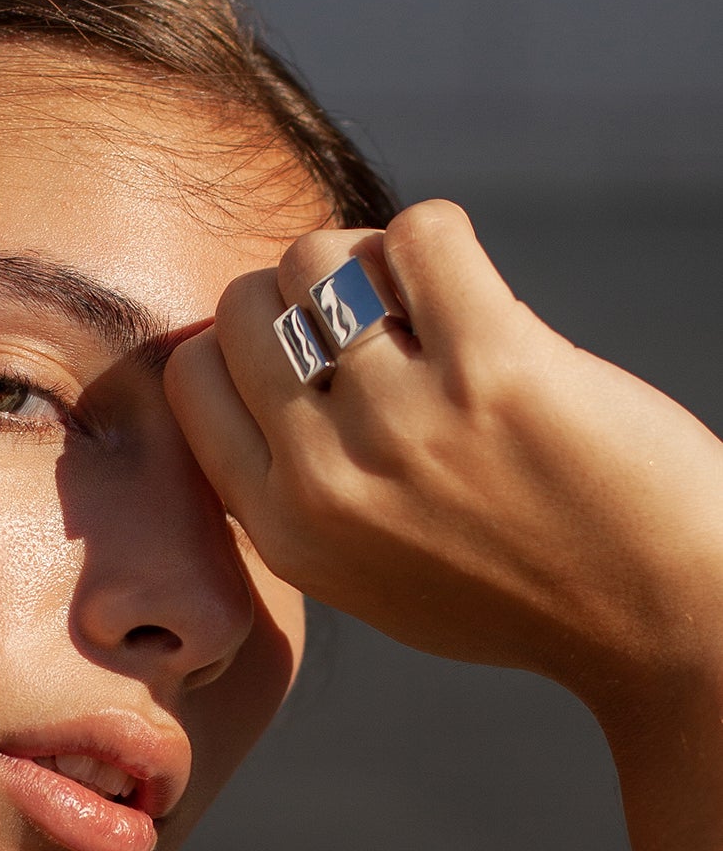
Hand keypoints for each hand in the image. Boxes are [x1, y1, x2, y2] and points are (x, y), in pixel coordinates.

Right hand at [164, 200, 722, 850]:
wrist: (658, 616)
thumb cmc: (520, 589)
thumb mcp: (366, 573)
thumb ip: (298, 489)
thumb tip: (249, 355)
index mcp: (286, 532)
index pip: (193, 379)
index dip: (244, 343)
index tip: (306, 350)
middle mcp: (327, 480)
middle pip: (244, 306)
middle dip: (302, 296)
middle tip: (377, 324)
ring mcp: (404, 422)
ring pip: (320, 256)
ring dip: (370, 260)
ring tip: (427, 308)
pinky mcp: (490, 366)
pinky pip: (419, 234)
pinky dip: (440, 243)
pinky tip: (475, 294)